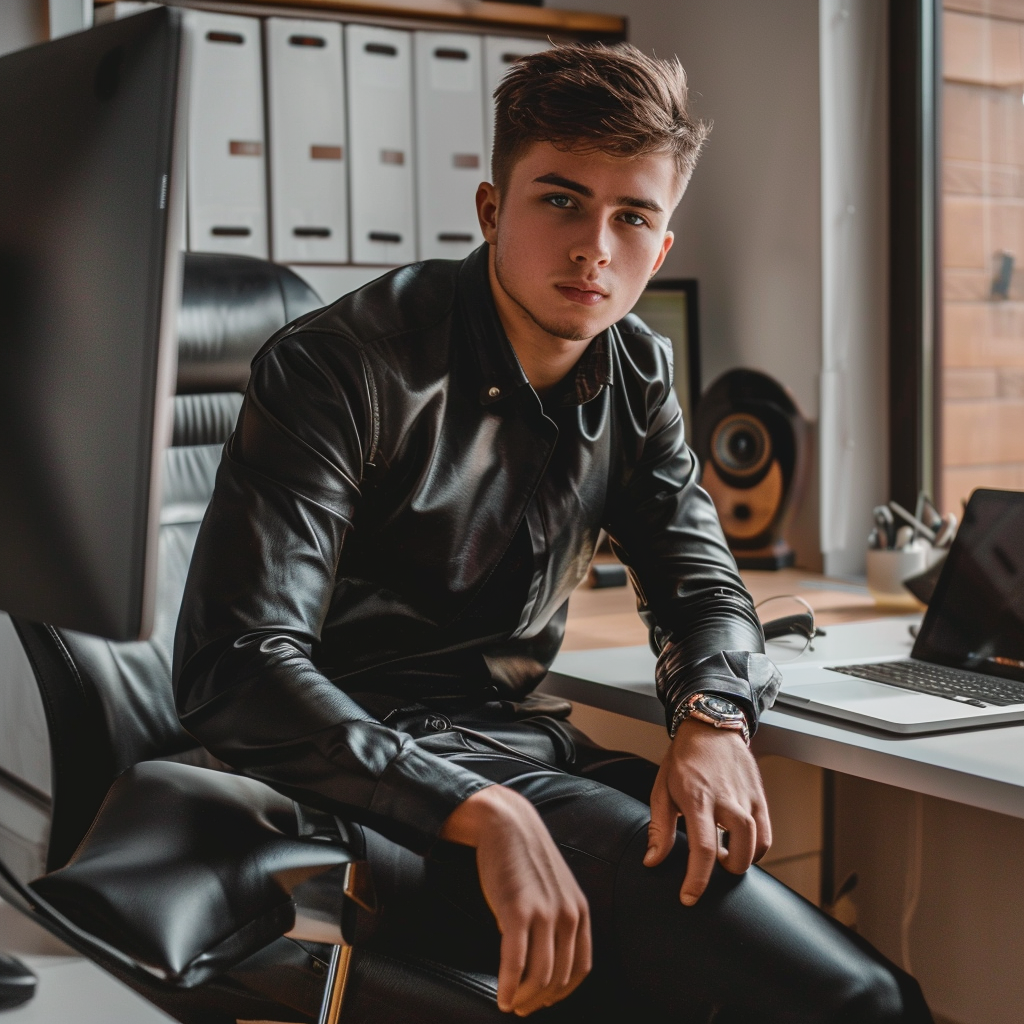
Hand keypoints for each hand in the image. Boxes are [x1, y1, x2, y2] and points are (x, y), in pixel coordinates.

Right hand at [440, 785, 591, 1015]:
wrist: (506, 823)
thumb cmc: (525, 858)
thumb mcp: (555, 888)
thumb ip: (558, 919)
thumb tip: (546, 958)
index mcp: (580, 910)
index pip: (580, 969)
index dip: (561, 992)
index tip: (543, 1000)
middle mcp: (568, 914)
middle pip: (559, 977)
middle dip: (539, 999)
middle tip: (522, 1007)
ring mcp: (544, 912)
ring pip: (539, 976)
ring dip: (524, 998)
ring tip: (511, 1004)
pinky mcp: (517, 909)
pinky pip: (515, 961)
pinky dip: (509, 986)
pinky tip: (501, 996)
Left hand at [644, 717, 770, 904]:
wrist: (709, 729)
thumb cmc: (682, 760)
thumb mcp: (661, 791)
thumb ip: (659, 829)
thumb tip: (653, 861)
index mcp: (697, 799)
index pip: (702, 849)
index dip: (697, 880)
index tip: (689, 897)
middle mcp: (726, 800)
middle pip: (740, 850)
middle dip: (728, 870)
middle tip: (713, 867)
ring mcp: (746, 798)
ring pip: (757, 843)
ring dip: (744, 860)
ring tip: (726, 856)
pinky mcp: (759, 797)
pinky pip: (766, 833)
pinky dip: (757, 847)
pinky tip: (740, 844)